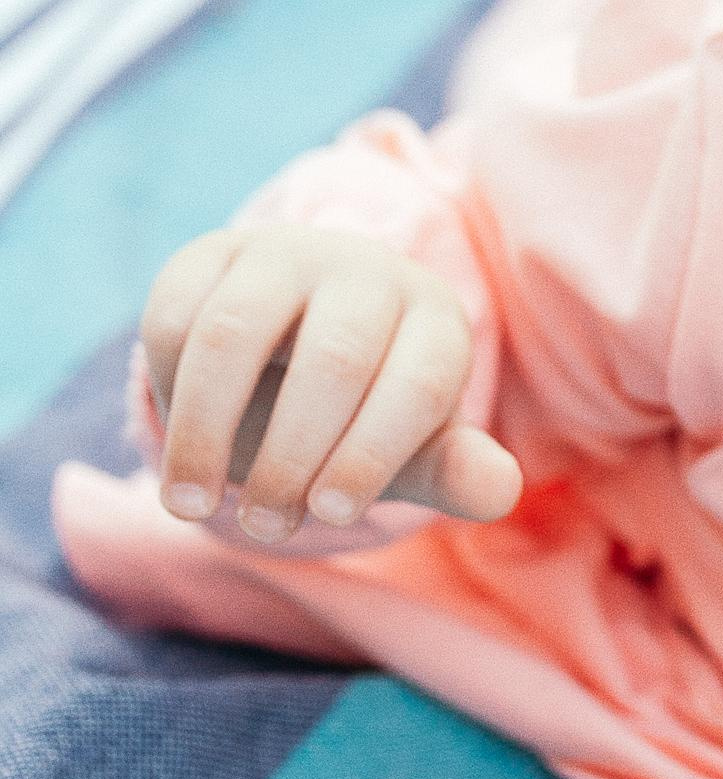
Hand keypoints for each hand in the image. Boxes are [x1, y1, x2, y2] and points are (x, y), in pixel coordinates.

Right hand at [142, 224, 518, 541]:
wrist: (297, 344)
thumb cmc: (367, 412)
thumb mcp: (411, 449)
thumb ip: (451, 471)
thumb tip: (498, 492)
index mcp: (434, 318)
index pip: (416, 383)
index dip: (371, 454)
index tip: (332, 513)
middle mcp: (368, 271)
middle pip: (334, 359)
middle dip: (293, 456)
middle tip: (267, 525)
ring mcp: (287, 253)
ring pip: (236, 333)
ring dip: (206, 430)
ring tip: (193, 506)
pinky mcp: (214, 253)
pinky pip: (177, 316)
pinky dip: (167, 389)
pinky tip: (181, 445)